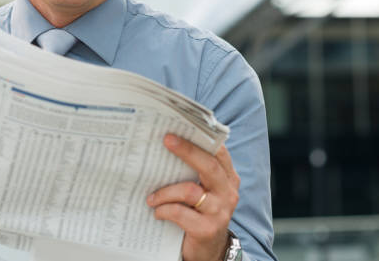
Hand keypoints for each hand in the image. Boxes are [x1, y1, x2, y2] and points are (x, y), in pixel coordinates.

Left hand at [147, 134, 239, 260]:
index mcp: (227, 178)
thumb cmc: (199, 213)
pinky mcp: (207, 229)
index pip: (218, 152)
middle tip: (166, 140)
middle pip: (209, 166)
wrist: (207, 250)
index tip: (178, 129)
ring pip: (190, 191)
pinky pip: (180, 213)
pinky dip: (164, 210)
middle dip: (187, 151)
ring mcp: (220, 212)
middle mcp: (228, 193)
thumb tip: (167, 144)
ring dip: (165, 191)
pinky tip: (157, 212)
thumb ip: (194, 172)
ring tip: (150, 197)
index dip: (200, 140)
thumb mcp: (202, 190)